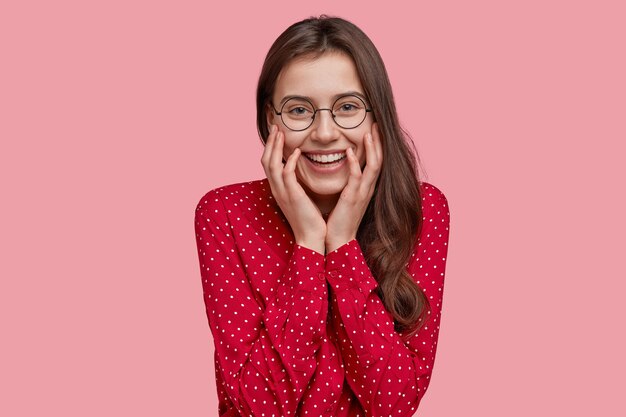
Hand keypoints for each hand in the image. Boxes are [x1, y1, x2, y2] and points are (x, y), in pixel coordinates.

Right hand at [261, 125, 326, 254]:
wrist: (311, 237)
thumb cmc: (309, 218)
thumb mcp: (299, 197)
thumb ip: (296, 184)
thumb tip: (300, 172)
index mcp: (278, 189)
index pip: (268, 164)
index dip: (270, 148)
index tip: (277, 134)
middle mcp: (276, 189)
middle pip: (265, 161)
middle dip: (270, 142)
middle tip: (276, 127)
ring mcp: (283, 193)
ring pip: (272, 165)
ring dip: (276, 147)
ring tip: (281, 133)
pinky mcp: (292, 196)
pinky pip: (287, 174)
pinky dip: (290, 161)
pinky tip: (296, 151)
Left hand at [325, 123, 382, 252]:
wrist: (339, 239)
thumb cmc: (340, 218)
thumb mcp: (348, 196)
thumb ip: (350, 182)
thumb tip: (345, 168)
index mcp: (366, 186)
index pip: (377, 161)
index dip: (378, 144)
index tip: (375, 128)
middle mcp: (368, 187)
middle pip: (380, 159)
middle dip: (379, 141)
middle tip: (376, 123)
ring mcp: (362, 192)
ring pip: (373, 166)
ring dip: (372, 148)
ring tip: (369, 132)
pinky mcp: (352, 198)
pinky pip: (356, 177)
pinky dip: (355, 164)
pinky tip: (351, 152)